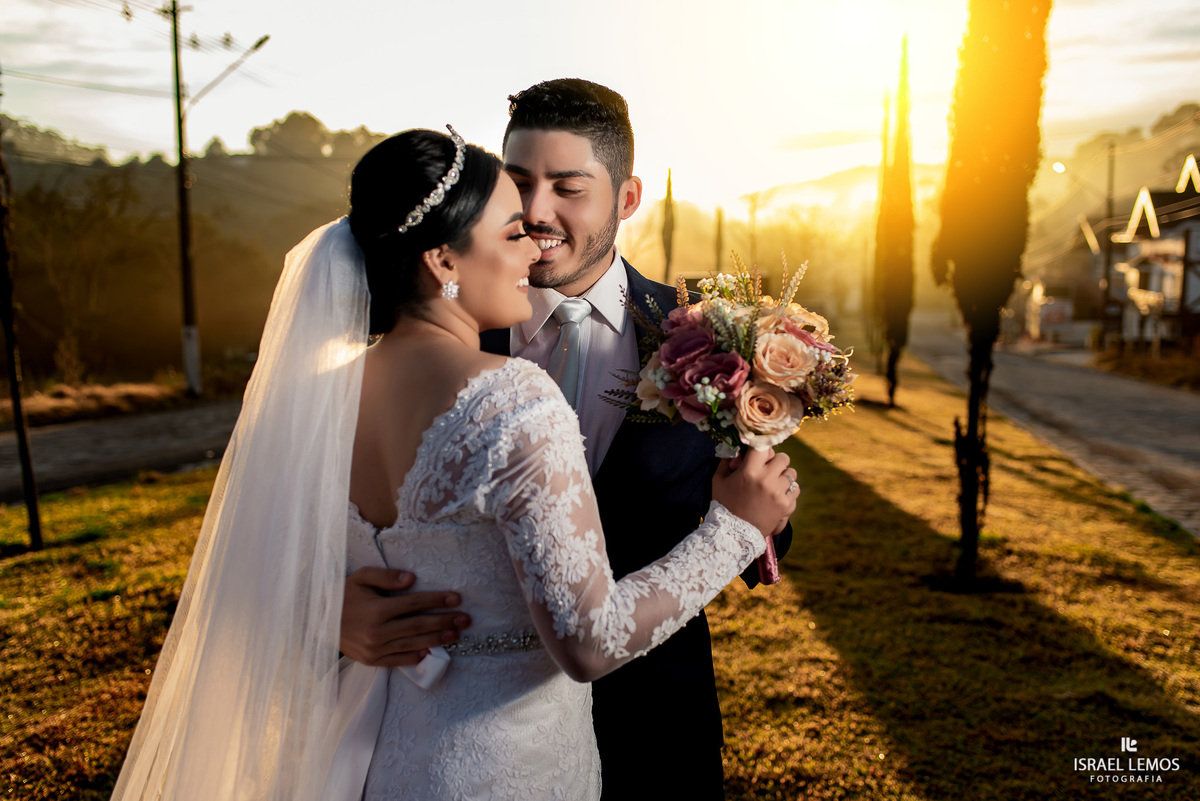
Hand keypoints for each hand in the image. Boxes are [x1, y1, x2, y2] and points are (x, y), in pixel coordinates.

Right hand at [340, 567, 470, 667]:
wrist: (318, 621)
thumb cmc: (343, 595)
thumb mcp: (361, 577)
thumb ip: (386, 576)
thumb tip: (411, 579)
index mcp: (377, 610)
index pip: (414, 604)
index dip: (437, 600)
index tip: (456, 598)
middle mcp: (378, 632)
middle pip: (418, 626)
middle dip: (444, 621)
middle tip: (465, 619)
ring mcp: (375, 649)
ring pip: (413, 643)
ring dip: (437, 639)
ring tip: (456, 634)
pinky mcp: (372, 661)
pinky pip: (399, 660)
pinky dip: (416, 656)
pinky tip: (431, 651)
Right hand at [712, 446, 797, 537]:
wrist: (733, 533)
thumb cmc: (724, 504)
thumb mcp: (719, 480)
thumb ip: (727, 461)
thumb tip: (738, 449)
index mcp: (749, 471)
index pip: (763, 446)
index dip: (762, 448)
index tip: (760, 452)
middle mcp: (766, 479)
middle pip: (783, 457)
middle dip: (776, 461)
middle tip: (769, 469)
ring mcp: (778, 493)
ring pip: (792, 473)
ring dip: (784, 476)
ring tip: (774, 483)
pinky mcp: (786, 505)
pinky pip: (795, 489)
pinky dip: (789, 491)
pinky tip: (778, 495)